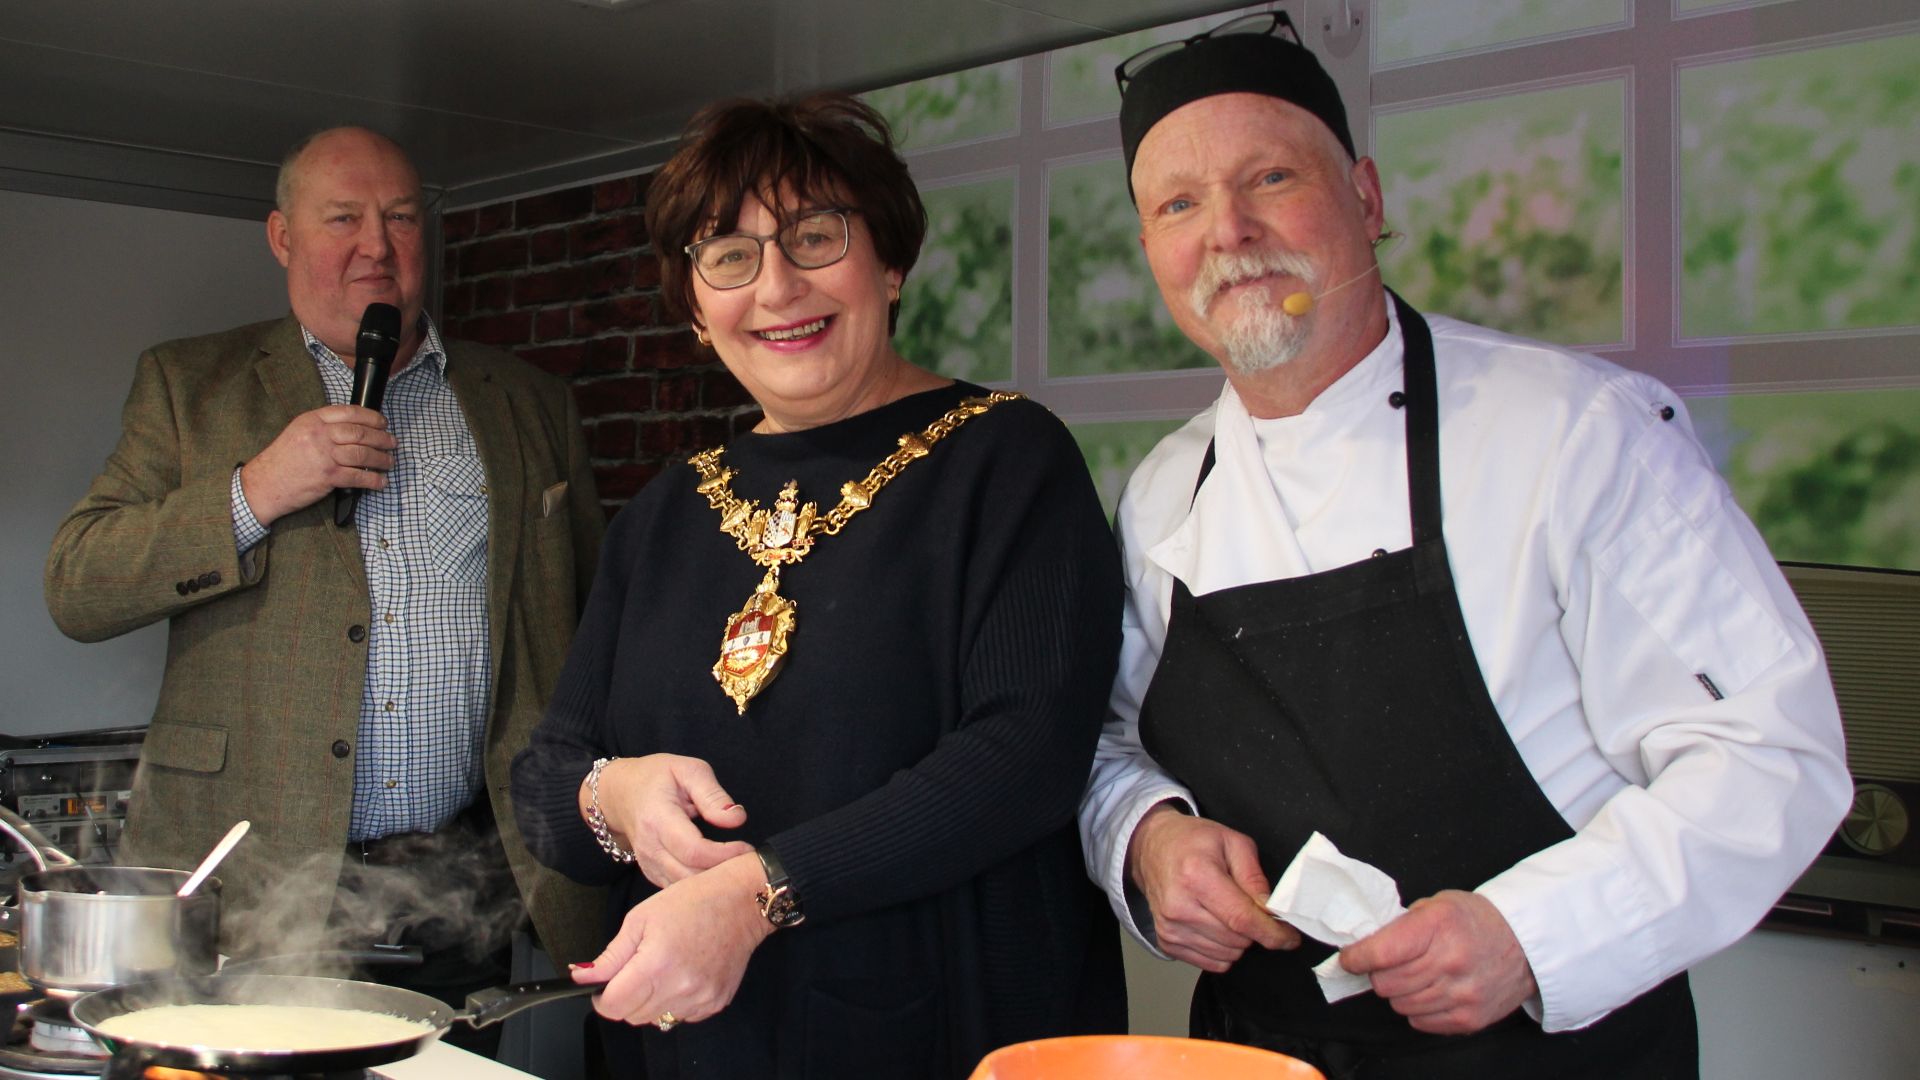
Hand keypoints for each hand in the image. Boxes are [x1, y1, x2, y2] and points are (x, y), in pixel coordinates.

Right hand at [239, 405, 395, 525]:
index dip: (371, 417)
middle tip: (392, 443)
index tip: (383, 423)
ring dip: (381, 459)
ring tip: (389, 462)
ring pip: (363, 454)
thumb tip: (354, 428)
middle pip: (360, 433)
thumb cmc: (282, 460)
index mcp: (312, 420)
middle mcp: (319, 435)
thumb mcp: (298, 432)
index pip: (350, 412)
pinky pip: (358, 477)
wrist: (263, 484)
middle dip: (382, 438)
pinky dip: (373, 480)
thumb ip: (323, 427)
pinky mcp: (327, 476)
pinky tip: (380, 482)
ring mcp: (324, 456)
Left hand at [571, 852, 773, 1027]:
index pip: (613, 1006)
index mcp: (656, 964)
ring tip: (662, 970)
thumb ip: (611, 955)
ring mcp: (700, 999)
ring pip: (656, 1019)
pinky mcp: (715, 1003)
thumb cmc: (693, 901)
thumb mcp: (641, 918)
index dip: (601, 997)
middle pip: (632, 1017)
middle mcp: (679, 987)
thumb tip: (582, 977)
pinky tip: (682, 975)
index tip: (603, 985)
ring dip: (650, 1002)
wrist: (743, 902)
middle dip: (625, 998)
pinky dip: (674, 1002)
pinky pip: (682, 1016)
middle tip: (634, 970)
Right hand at [583, 754, 753, 887]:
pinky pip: (679, 891)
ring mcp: (649, 865)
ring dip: (714, 884)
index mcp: (658, 819)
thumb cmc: (656, 778)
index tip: (747, 848)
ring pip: (684, 890)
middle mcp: (650, 848)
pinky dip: (701, 888)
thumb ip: (712, 794)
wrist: (621, 794)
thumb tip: (736, 818)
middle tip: (748, 862)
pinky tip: (718, 874)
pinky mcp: (653, 875)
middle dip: (723, 874)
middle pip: (690, 876)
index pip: (694, 850)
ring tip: (736, 868)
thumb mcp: (687, 770)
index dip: (724, 855)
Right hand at [1125, 803, 1296, 971]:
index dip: (1272, 932)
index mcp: (1196, 876)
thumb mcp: (1232, 842)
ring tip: (1229, 912)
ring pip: (1228, 954)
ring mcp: (1170, 927)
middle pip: (1238, 939)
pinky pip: (1212, 962)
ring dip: (1239, 940)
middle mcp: (1179, 906)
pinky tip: (1217, 925)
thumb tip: (1272, 910)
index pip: (1242, 918)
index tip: (1290, 937)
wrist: (1151, 848)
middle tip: (1253, 910)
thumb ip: (1255, 877)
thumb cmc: (1192, 841)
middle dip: (1256, 930)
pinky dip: (1224, 949)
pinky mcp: (1167, 941)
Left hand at [1338, 890, 1535, 1034]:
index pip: (1380, 953)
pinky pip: (1419, 1022)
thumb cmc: (1474, 920)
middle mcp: (1450, 961)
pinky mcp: (1468, 1019)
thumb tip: (1364, 945)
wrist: (1524, 944)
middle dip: (1378, 973)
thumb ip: (1400, 924)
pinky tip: (1432, 991)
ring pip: (1399, 1004)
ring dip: (1399, 992)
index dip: (1356, 957)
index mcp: (1437, 926)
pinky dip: (1417, 1009)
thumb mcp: (1436, 905)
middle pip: (1385, 982)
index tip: (1351, 958)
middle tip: (1389, 964)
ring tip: (1416, 976)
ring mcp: (1461, 994)